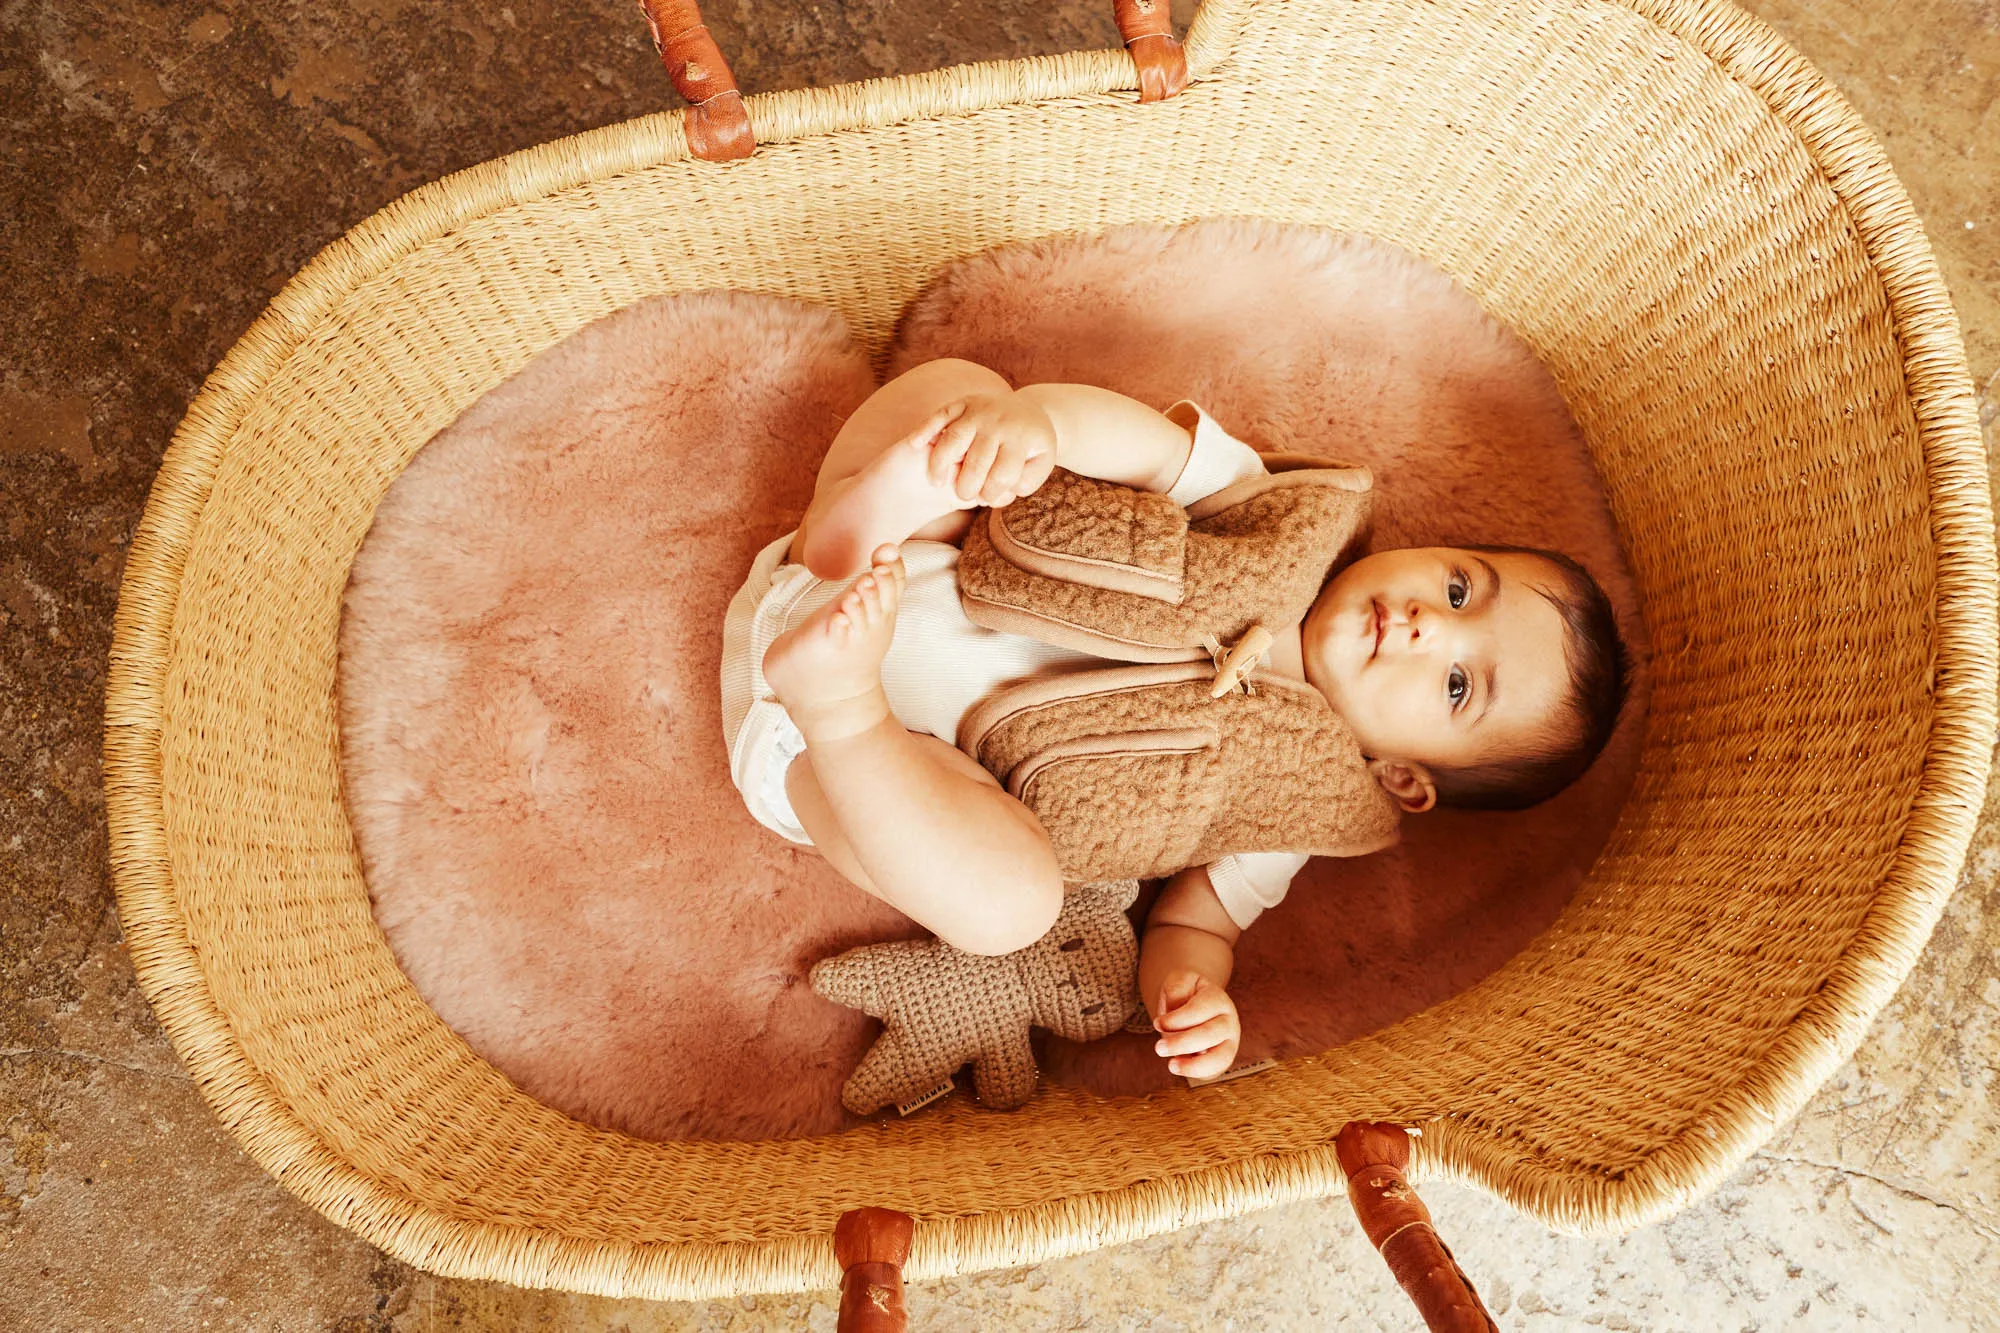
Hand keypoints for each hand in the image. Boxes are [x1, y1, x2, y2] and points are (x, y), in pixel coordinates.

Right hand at [925, 391, 1057, 506]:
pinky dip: (926, 429)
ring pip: (954, 438)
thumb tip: (1005, 491)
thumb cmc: (1031, 447)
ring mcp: (978, 411)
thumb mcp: (1041, 463)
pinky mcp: (963, 403)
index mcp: (1020, 439)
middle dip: (966, 485)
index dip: (991, 494)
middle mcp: (998, 423)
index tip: (986, 500)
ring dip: (941, 464)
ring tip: (936, 483)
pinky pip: (941, 414)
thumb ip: (1027, 481)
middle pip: (977, 460)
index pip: (1002, 475)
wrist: (1030, 410)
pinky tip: (914, 445)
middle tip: (962, 496)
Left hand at [1152, 971, 1240, 1080]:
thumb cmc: (1185, 994)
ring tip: (1171, 1065)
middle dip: (1181, 1043)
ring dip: (1193, 1064)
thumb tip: (1175, 1017)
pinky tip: (1180, 1067)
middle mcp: (1229, 1020)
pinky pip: (1216, 1070)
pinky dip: (1198, 1072)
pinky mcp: (1224, 1058)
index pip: (1199, 1010)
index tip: (1157, 1023)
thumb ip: (1176, 991)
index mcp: (1218, 998)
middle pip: (1210, 1034)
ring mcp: (1230, 1041)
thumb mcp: (1178, 981)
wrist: (1194, 1003)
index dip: (1176, 1020)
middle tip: (1158, 1048)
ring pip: (1220, 1057)